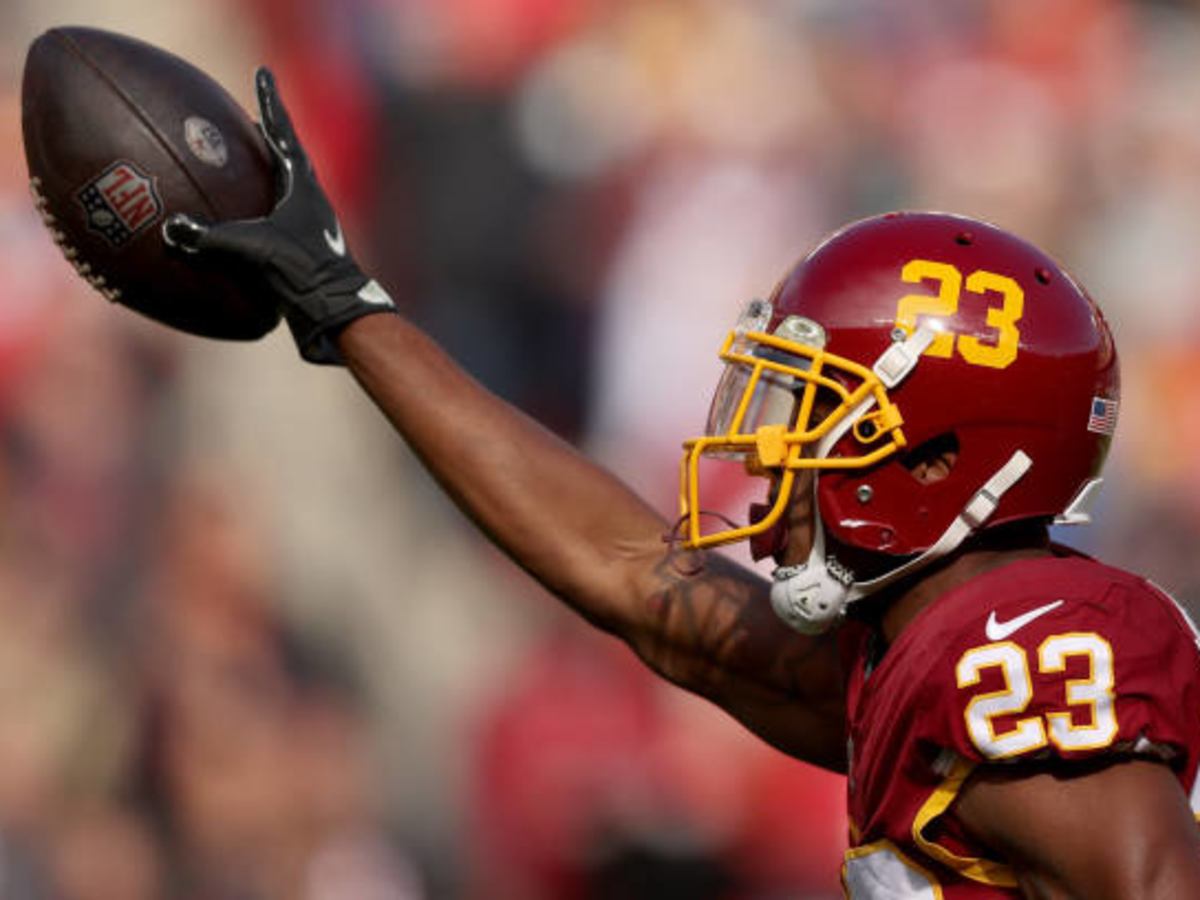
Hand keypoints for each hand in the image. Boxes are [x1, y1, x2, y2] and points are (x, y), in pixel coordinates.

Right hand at [163, 68, 395, 363]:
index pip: (283, 134)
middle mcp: (310, 201)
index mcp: (303, 187)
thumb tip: (170, 229)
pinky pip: (274, 221)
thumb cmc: (301, 271)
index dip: (271, 103)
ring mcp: (309, 225)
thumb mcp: (252, 248)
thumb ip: (209, 238)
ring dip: (264, 175)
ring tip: (242, 165)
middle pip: (287, 157)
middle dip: (268, 137)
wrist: (334, 309)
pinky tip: (234, 225)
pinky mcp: (304, 249)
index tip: (263, 74)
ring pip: (284, 189)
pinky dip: (254, 214)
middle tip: (250, 118)